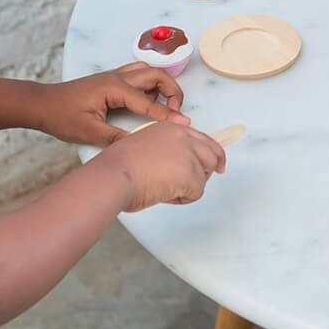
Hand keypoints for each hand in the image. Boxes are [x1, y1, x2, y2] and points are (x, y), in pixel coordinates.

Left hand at [37, 63, 187, 145]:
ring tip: (163, 105)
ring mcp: (115, 75)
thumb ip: (115, 138)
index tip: (183, 123)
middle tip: (175, 111)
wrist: (41, 103)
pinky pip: (139, 74)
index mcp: (114, 88)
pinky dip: (150, 83)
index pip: (148, 102)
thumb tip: (139, 145)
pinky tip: (147, 98)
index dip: (167, 115)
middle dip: (172, 91)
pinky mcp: (112, 78)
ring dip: (162, 84)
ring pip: (149, 71)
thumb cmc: (61, 116)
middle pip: (157, 75)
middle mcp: (119, 77)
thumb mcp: (88, 132)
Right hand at [94, 121, 225, 211]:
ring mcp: (190, 155)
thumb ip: (162, 149)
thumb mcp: (143, 145)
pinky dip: (183, 199)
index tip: (215, 164)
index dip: (209, 153)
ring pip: (204, 175)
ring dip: (189, 187)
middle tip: (200, 183)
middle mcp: (184, 137)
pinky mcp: (191, 174)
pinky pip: (196, 192)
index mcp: (172, 129)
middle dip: (208, 170)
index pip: (201, 139)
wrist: (113, 175)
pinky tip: (165, 197)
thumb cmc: (118, 167)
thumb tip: (171, 166)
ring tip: (165, 191)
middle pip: (213, 153)